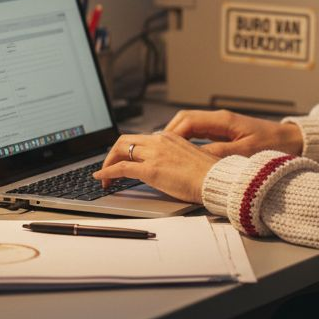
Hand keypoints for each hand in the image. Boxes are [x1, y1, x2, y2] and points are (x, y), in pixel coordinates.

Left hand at [94, 133, 217, 202]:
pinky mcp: (150, 170)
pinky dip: (107, 173)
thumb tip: (165, 166)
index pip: (141, 139)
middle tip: (108, 166)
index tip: (123, 159)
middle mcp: (160, 141)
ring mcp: (154, 154)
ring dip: (107, 163)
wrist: (216, 181)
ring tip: (103, 176)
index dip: (127, 149)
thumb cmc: (208, 174)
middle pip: (125, 140)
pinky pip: (121, 168)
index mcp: (170, 137)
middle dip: (112, 153)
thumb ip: (175, 157)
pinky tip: (102, 179)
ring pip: (120, 150)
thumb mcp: (190, 158)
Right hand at [162, 109, 302, 158]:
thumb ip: (220, 154)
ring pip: (190, 126)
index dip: (171, 133)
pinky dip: (188, 141)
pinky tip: (183, 154)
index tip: (160, 147)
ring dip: (176, 137)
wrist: (294, 140)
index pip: (187, 121)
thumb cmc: (275, 145)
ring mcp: (222, 125)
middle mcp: (220, 119)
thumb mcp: (246, 153)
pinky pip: (199, 133)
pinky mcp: (226, 132)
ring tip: (165, 153)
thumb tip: (195, 158)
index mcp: (223, 120)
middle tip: (156, 150)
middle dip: (168, 134)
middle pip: (184, 120)